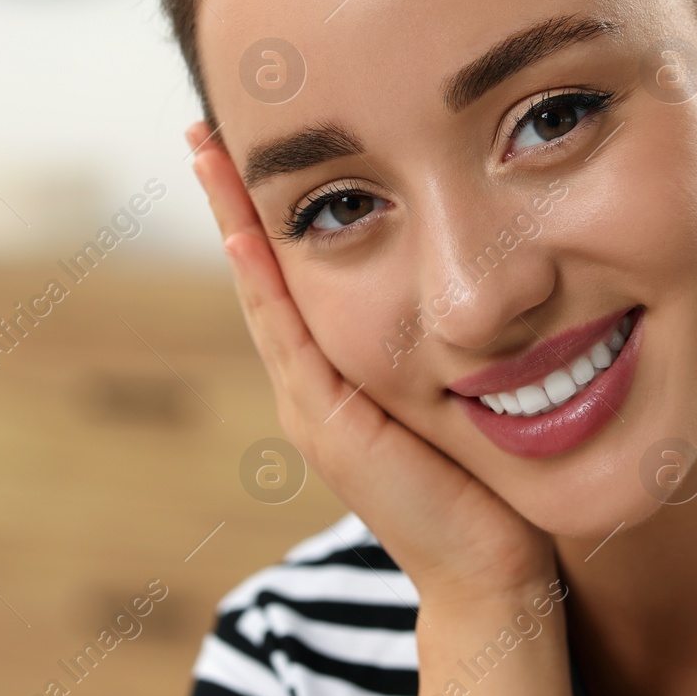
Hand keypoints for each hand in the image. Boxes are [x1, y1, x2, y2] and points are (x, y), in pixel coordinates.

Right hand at [186, 122, 556, 606]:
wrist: (491, 571)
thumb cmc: (488, 484)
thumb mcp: (461, 392)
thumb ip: (448, 345)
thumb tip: (482, 278)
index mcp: (340, 372)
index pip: (293, 274)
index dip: (268, 210)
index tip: (250, 144)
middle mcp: (312, 383)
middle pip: (260, 272)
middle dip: (233, 198)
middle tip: (205, 125)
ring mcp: (312, 404)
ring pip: (262, 293)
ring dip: (234, 219)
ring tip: (208, 150)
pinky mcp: (328, 424)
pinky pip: (289, 335)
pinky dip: (263, 279)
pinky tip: (247, 227)